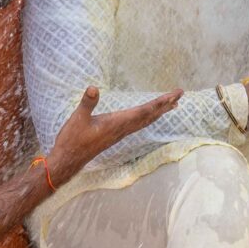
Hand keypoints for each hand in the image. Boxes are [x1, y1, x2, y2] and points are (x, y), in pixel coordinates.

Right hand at [49, 83, 181, 185]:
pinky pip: (138, 124)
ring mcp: (119, 133)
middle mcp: (122, 129)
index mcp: (117, 124)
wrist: (68, 159)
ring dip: (159, 111)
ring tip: (173, 103)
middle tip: (180, 93)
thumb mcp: (78, 118)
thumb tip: (93, 88)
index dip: (159, 103)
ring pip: (145, 121)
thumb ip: (87, 103)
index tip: (173, 95)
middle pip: (149, 115)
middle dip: (165, 104)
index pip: (143, 111)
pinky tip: (150, 115)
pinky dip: (148, 117)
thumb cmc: (72, 140)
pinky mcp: (115, 135)